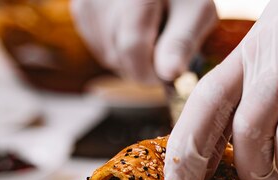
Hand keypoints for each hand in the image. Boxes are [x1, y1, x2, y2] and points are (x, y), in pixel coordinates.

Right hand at [71, 0, 217, 82]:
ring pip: (108, 57)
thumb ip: (181, 43)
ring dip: (131, 59)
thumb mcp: (197, 12)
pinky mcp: (81, 9)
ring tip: (149, 32)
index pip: (132, 47)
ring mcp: (88, 2)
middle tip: (163, 45)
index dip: (151, 72)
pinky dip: (118, 49)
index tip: (168, 74)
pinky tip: (131, 30)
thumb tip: (169, 74)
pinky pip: (100, 48)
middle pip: (119, 56)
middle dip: (143, 64)